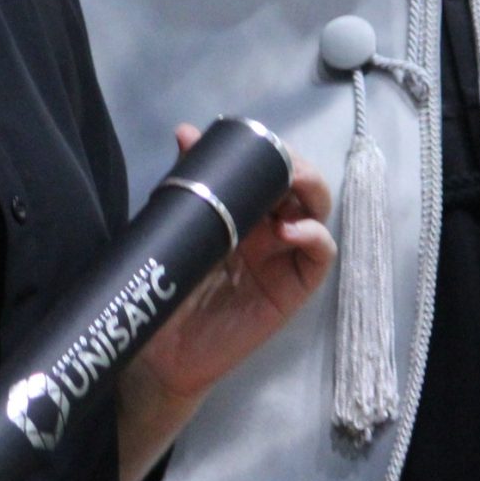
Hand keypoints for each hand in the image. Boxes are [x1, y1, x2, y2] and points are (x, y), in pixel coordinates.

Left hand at [132, 124, 336, 407]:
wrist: (160, 349)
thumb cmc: (166, 286)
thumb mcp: (176, 227)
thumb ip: (185, 183)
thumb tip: (187, 131)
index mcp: (239, 210)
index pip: (269, 170)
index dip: (269, 152)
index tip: (250, 139)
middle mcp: (266, 229)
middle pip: (299, 186)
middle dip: (294, 166)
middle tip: (278, 159)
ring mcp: (282, 257)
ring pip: (316, 214)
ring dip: (309, 193)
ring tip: (290, 187)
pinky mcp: (292, 288)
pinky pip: (319, 256)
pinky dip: (313, 236)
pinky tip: (290, 230)